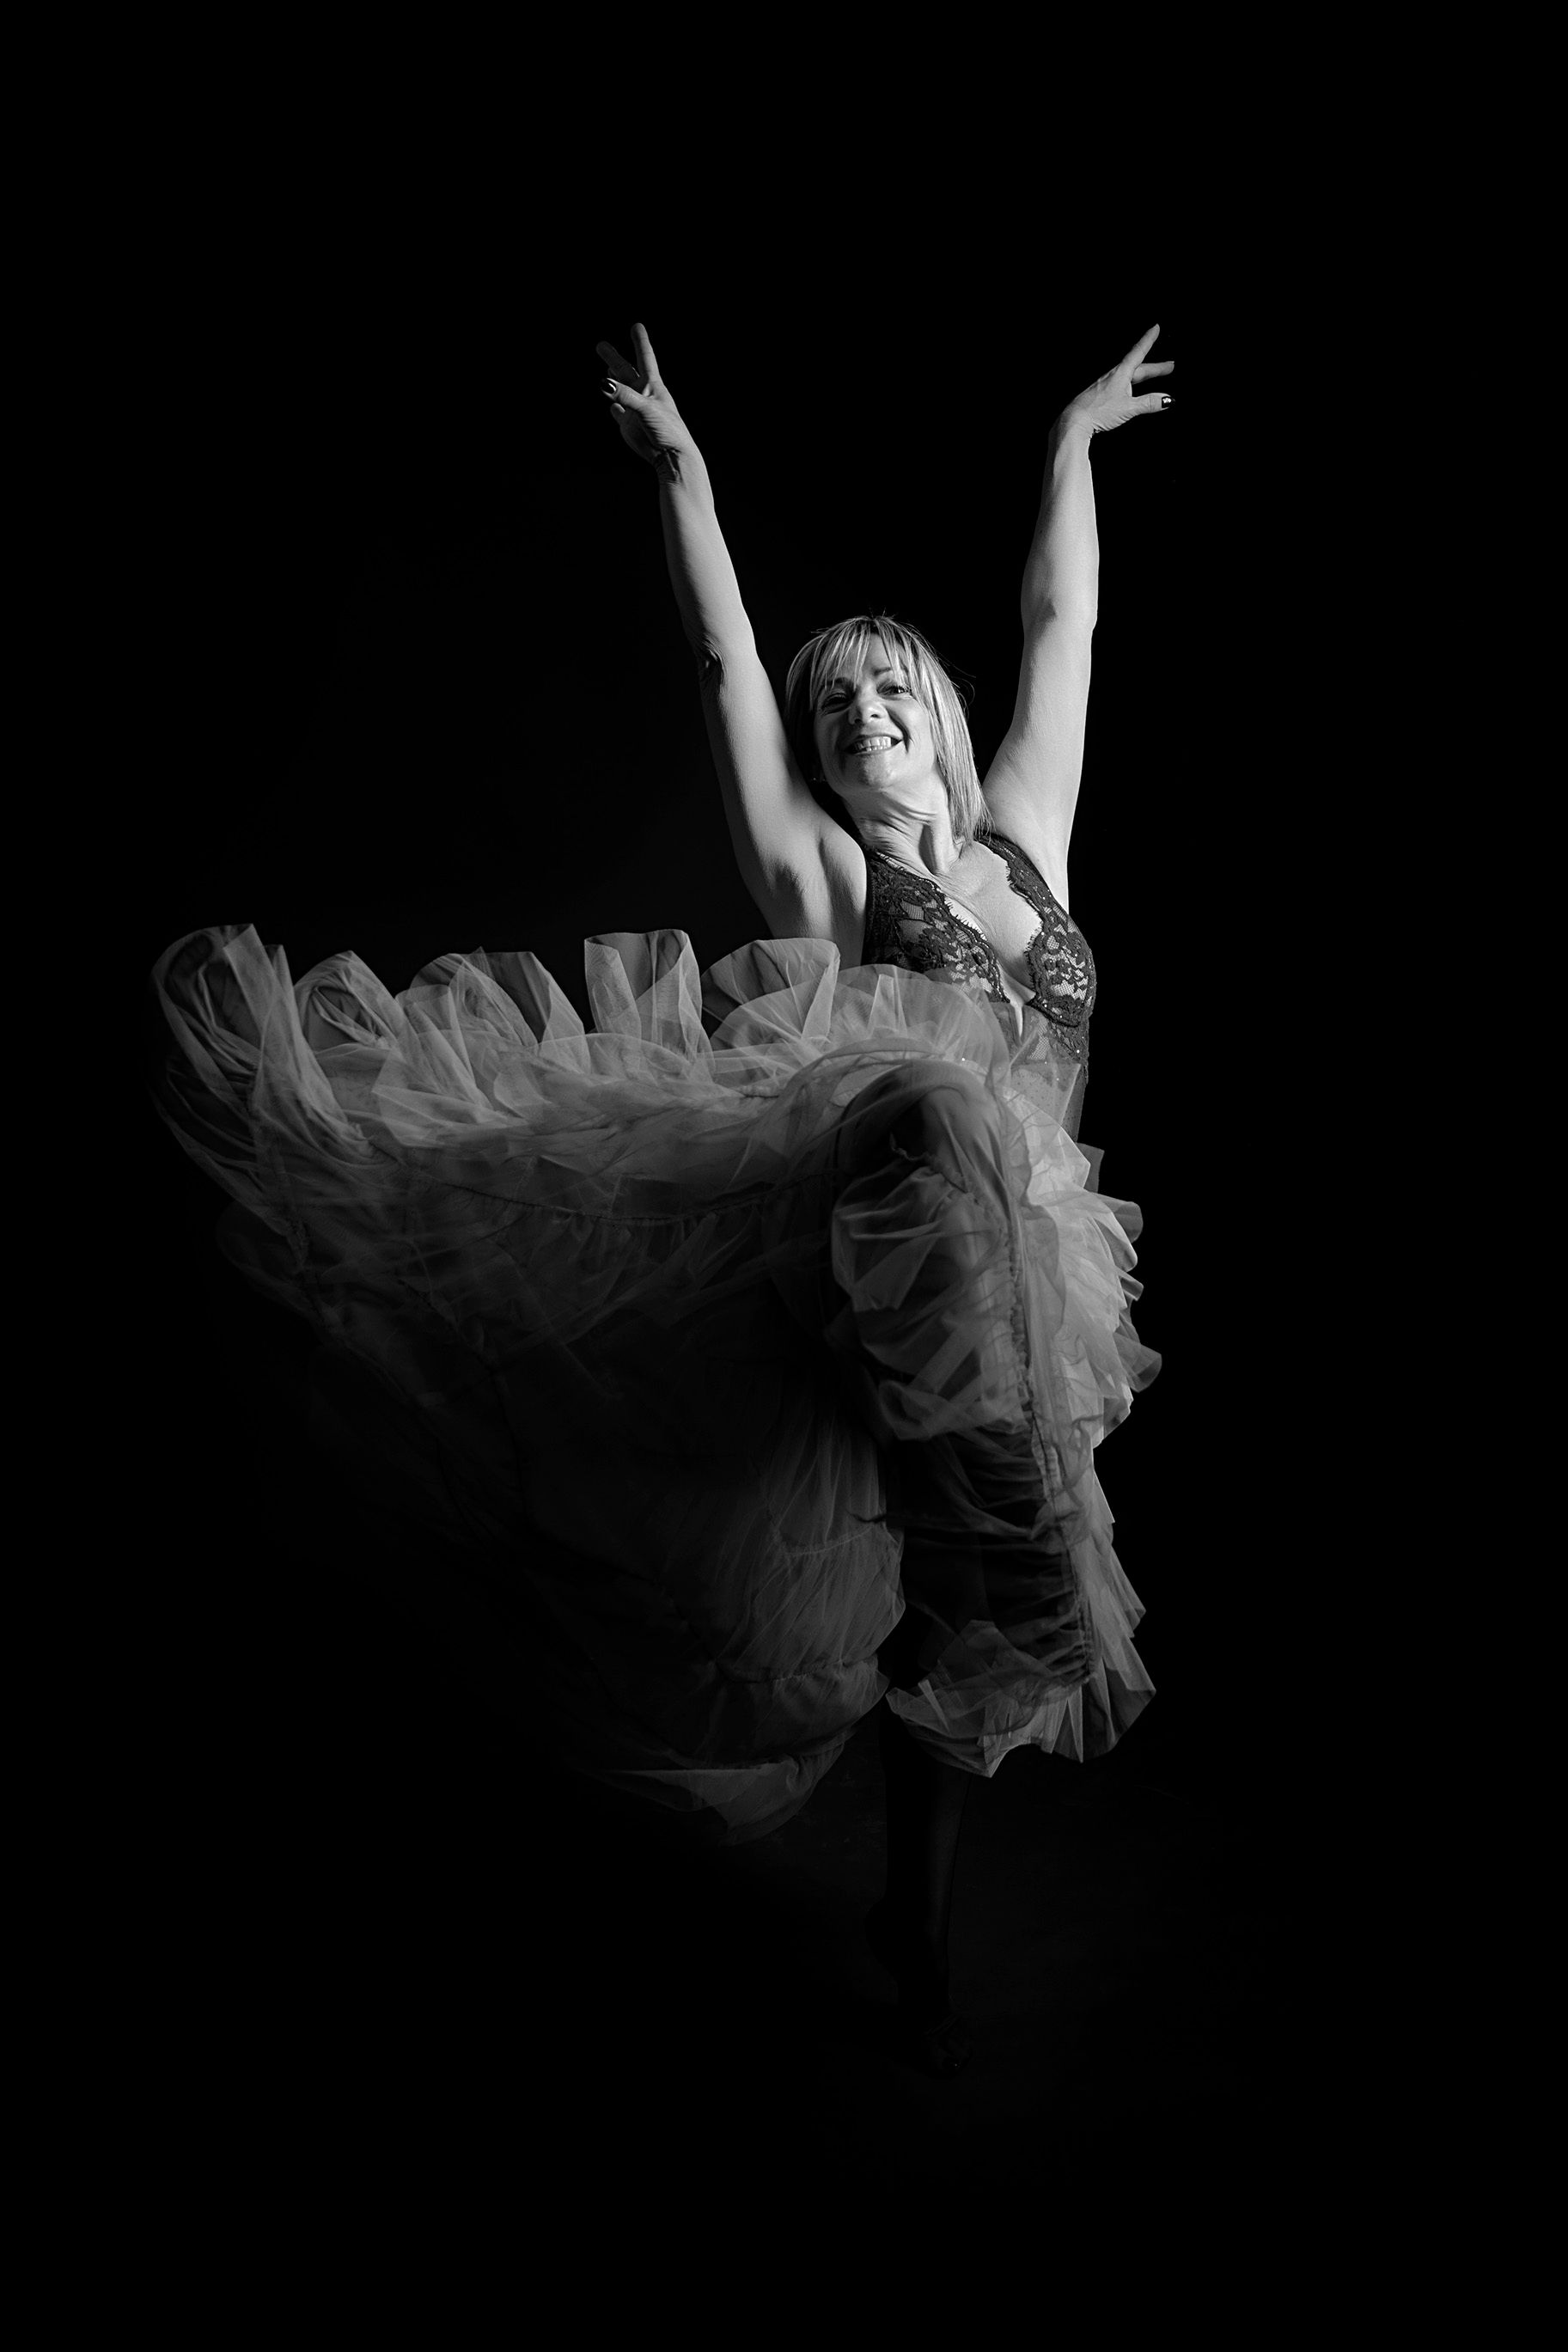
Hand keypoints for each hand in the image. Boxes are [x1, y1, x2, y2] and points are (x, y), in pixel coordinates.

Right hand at [595, 323, 699, 473]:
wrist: (671, 456)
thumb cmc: (666, 430)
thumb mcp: (646, 408)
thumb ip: (624, 395)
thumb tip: (603, 384)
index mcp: (652, 385)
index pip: (645, 357)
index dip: (640, 341)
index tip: (637, 326)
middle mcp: (642, 395)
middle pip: (624, 371)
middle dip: (613, 358)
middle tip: (601, 345)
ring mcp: (634, 410)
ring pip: (620, 390)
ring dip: (613, 380)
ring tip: (607, 370)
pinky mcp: (629, 426)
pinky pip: (619, 414)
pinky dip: (614, 407)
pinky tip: (611, 405)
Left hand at [1061, 325, 1173, 436]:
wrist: (1074, 420)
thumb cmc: (1098, 411)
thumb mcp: (1128, 407)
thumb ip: (1149, 403)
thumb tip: (1167, 400)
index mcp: (1121, 373)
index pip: (1138, 352)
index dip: (1148, 340)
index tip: (1155, 328)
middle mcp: (1113, 376)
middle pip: (1138, 368)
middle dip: (1155, 367)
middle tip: (1169, 366)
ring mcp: (1106, 385)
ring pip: (1129, 376)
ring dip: (1143, 375)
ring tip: (1153, 377)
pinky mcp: (1100, 395)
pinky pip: (1121, 385)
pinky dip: (1131, 385)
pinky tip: (1130, 391)